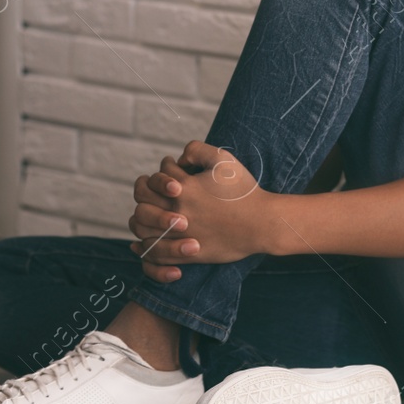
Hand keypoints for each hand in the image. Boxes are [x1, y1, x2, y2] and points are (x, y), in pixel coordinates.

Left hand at [128, 139, 272, 282]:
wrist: (261, 223)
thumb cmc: (244, 190)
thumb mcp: (224, 159)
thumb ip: (197, 150)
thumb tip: (179, 159)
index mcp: (183, 188)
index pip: (159, 173)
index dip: (165, 165)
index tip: (172, 165)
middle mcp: (177, 211)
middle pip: (141, 198)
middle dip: (145, 187)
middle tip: (153, 186)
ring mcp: (180, 235)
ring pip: (141, 226)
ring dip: (142, 215)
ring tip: (150, 209)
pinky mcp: (186, 254)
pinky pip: (153, 253)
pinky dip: (145, 244)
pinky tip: (150, 236)